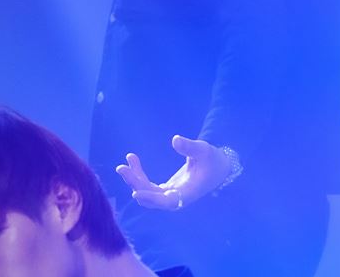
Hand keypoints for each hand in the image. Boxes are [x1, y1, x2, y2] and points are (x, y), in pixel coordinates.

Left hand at [115, 134, 232, 211]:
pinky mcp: (165, 190)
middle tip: (122, 168)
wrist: (218, 168)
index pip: (167, 201)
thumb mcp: (204, 150)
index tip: (135, 193)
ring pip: (146, 193)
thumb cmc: (213, 160)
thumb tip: (175, 139)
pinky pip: (147, 186)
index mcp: (189, 193)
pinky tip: (132, 159)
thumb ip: (190, 146)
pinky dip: (139, 175)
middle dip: (135, 183)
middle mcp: (176, 198)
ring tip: (125, 163)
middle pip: (151, 197)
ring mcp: (169, 195)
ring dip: (134, 179)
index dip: (151, 199)